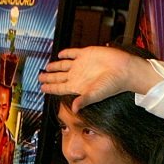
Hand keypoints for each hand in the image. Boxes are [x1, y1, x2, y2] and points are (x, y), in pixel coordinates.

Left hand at [39, 46, 160, 112]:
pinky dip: (66, 54)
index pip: (59, 87)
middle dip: (49, 77)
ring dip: (54, 66)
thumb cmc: (112, 85)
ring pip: (63, 65)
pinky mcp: (86, 54)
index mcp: (77, 86)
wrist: (123, 70)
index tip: (42, 88)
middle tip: (39, 77)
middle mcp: (78, 75)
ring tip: (46, 67)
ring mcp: (81, 64)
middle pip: (59, 77)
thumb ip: (84, 100)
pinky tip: (60, 55)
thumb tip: (74, 109)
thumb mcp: (95, 94)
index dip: (50, 87)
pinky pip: (73, 53)